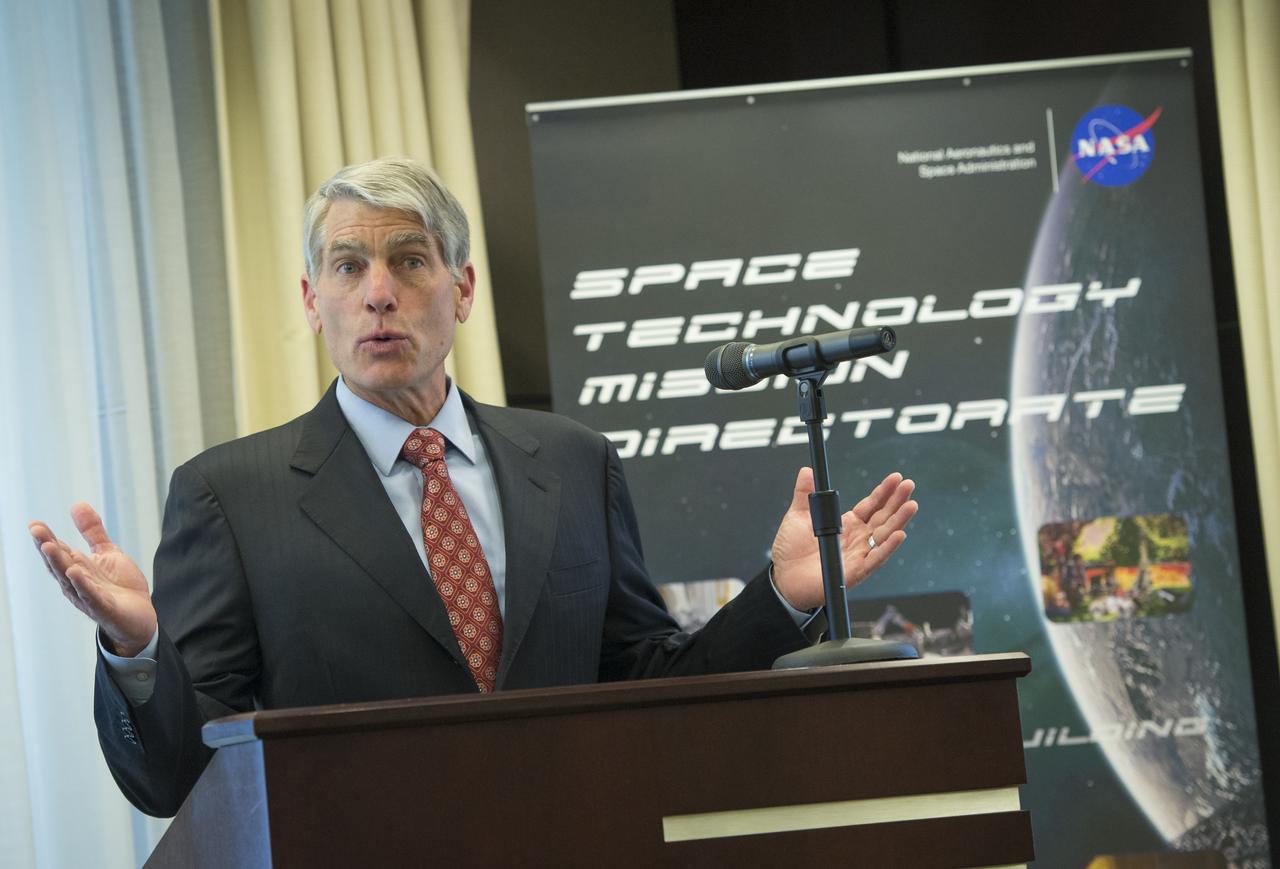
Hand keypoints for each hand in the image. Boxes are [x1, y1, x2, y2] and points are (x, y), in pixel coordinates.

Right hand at [29, 503, 156, 656]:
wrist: (138, 617)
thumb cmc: (119, 586)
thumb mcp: (107, 552)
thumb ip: (92, 531)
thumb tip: (77, 504)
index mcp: (76, 568)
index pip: (59, 551)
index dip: (47, 538)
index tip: (35, 524)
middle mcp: (77, 583)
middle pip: (60, 563)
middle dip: (47, 547)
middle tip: (36, 530)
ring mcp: (89, 596)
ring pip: (70, 579)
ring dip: (59, 563)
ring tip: (49, 546)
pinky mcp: (105, 608)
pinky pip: (92, 597)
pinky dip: (83, 585)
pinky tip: (76, 572)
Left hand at [771, 469, 917, 610]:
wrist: (783, 578)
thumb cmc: (791, 550)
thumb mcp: (798, 516)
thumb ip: (805, 494)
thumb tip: (807, 470)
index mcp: (847, 524)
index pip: (871, 505)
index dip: (883, 491)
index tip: (896, 477)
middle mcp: (857, 538)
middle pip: (882, 517)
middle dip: (897, 501)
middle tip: (909, 485)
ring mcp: (858, 554)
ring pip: (884, 536)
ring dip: (899, 521)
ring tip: (911, 505)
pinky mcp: (856, 571)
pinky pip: (875, 559)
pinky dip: (888, 548)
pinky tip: (899, 535)